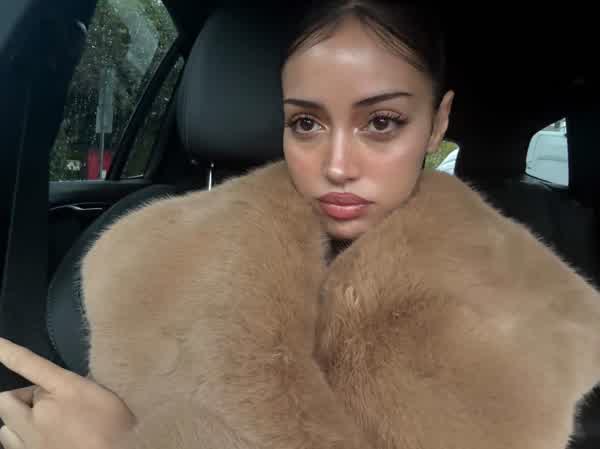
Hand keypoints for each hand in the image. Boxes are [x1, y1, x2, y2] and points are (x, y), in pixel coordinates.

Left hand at [0, 337, 135, 448]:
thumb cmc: (117, 429)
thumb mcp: (107, 397)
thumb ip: (81, 387)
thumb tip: (66, 383)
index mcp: (66, 389)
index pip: (30, 364)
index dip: (9, 352)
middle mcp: (41, 413)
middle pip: (8, 399)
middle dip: (22, 398)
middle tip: (43, 404)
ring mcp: (31, 440)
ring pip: (4, 426)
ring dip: (17, 421)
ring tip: (39, 425)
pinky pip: (9, 444)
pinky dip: (19, 439)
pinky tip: (38, 440)